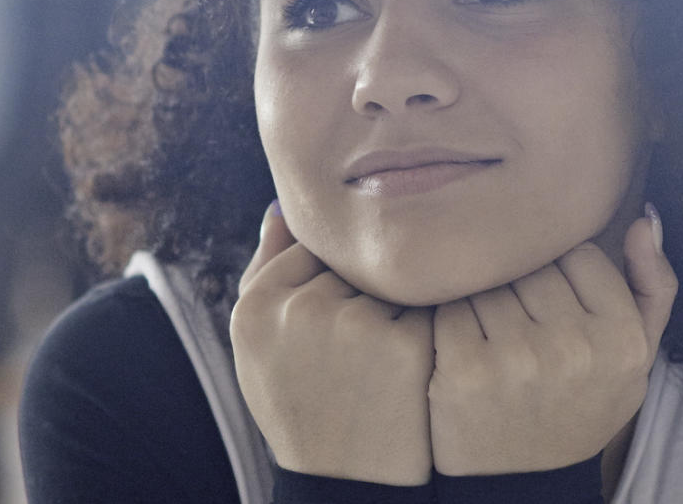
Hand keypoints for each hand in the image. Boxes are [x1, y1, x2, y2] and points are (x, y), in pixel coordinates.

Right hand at [231, 203, 435, 485]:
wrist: (342, 483)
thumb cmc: (299, 406)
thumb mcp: (259, 346)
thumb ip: (264, 271)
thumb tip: (282, 205)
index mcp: (255, 306)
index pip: (309, 248)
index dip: (331, 280)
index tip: (337, 318)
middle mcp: (300, 309)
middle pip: (350, 261)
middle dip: (363, 290)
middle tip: (360, 346)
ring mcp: (353, 324)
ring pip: (389, 277)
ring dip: (397, 303)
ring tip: (382, 358)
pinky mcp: (405, 344)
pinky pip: (426, 303)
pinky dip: (426, 325)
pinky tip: (412, 365)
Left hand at [428, 213, 678, 475]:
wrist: (523, 484)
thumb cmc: (579, 410)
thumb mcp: (635, 362)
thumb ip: (652, 289)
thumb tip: (646, 218)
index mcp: (624, 339)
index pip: (580, 253)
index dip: (559, 273)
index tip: (552, 305)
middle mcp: (575, 347)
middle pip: (530, 263)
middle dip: (518, 282)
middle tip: (516, 320)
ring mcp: (517, 357)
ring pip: (488, 279)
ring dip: (481, 297)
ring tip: (490, 334)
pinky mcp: (463, 368)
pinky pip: (448, 305)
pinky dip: (448, 319)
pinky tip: (460, 346)